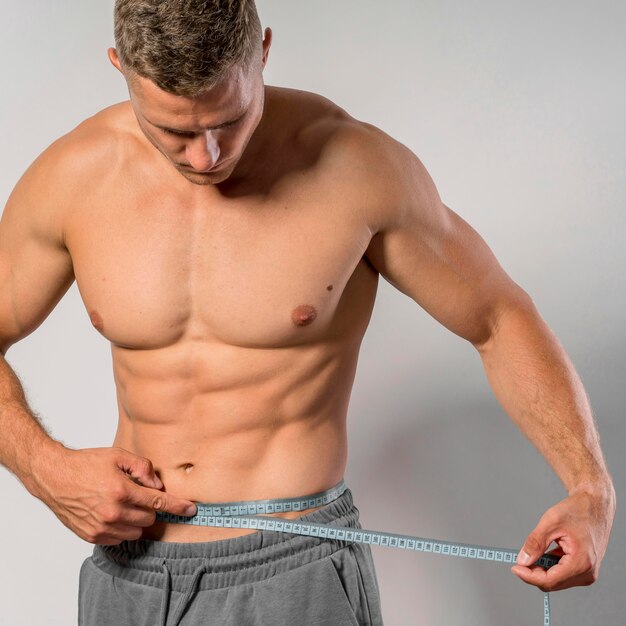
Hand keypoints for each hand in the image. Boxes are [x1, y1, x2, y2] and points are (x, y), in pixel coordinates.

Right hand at [29, 444, 197, 544]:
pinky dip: (122, 528)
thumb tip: (157, 485)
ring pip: (136, 531)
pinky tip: (114, 513)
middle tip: (138, 494)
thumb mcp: (118, 456)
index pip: (158, 503)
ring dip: (137, 519)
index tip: (190, 510)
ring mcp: (101, 527)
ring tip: (123, 503)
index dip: (177, 506)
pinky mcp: (92, 536)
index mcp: (121, 491)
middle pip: (149, 518)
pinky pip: (119, 538)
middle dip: (150, 507)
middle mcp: (112, 512)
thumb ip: (142, 468)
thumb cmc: (85, 464)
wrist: (54, 476)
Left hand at [511, 483, 615, 591]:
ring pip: (556, 580)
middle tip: (520, 558)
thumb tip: (522, 560)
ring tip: (535, 550)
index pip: (550, 580)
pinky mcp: (584, 569)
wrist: (595, 506)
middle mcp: (587, 573)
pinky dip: (550, 565)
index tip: (515, 567)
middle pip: (552, 583)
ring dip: (541, 568)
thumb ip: (535, 543)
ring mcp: (587, 572)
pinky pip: (562, 573)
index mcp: (581, 562)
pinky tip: (546, 552)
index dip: (529, 576)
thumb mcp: (551, 523)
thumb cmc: (578, 511)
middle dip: (534, 572)